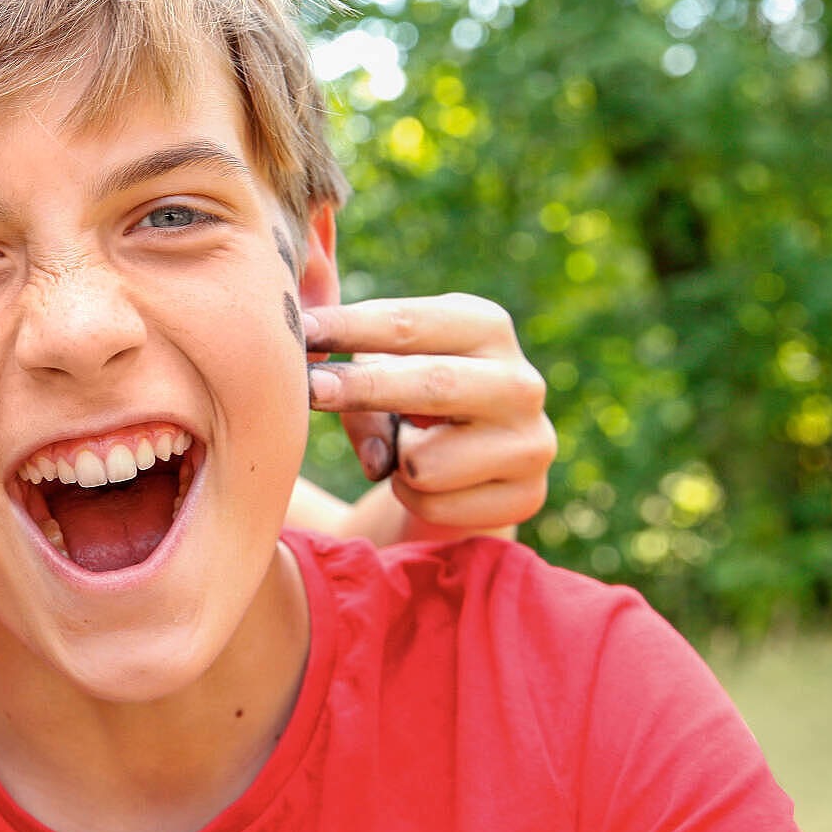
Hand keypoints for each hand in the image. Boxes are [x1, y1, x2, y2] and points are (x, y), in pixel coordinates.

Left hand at [302, 294, 554, 539]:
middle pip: (432, 384)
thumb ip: (351, 361)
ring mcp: (532, 443)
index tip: (299, 333)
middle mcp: (521, 381)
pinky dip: (412, 499)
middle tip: (308, 390)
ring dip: (394, 462)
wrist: (468, 471)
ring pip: (426, 462)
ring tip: (404, 452)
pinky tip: (428, 485)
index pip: (409, 325)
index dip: (349, 328)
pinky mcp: (527, 497)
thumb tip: (318, 377)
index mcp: (485, 327)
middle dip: (363, 389)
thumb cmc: (406, 400)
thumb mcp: (382, 367)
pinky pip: (435, 506)